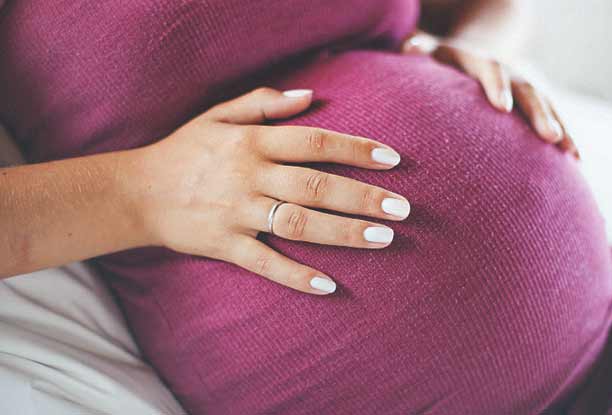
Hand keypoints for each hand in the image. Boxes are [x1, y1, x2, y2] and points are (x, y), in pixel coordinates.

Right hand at [133, 88, 408, 294]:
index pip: (315, 142)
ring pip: (299, 224)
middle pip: (317, 186)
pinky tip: (328, 286)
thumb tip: (309, 96)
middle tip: (404, 209)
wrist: (134, 192)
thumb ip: (264, 102)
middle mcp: (250, 176)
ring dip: (344, 233)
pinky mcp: (224, 245)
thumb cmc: (184, 150)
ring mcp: (238, 213)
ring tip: (384, 239)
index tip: (392, 160)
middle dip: (364, 197)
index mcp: (253, 143)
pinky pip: (264, 264)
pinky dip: (296, 276)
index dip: (355, 149)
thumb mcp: (218, 115)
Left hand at [402, 32, 578, 158]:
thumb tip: (409, 48)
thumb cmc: (445, 62)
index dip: (496, 85)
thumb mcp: (433, 51)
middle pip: (527, 91)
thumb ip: (421, 48)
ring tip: (571, 154)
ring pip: (548, 107)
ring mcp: (525, 88)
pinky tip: (578, 163)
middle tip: (550, 137)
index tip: (502, 107)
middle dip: (540, 114)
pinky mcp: (536, 104)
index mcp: (481, 62)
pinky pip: (555, 120)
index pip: (490, 69)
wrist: (477, 50)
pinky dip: (567, 139)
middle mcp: (510, 73)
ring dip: (561, 129)